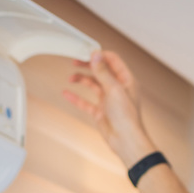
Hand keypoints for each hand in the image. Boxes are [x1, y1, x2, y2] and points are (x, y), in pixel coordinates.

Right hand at [63, 50, 156, 167]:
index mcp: (126, 80)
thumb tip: (96, 55)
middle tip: (74, 61)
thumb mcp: (114, 90)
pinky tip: (67, 93)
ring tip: (71, 77)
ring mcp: (108, 100)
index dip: (99, 55)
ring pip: (93, 85)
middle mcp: (117, 88)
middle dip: (88, 66)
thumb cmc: (127, 117)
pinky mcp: (100, 111)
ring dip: (81, 80)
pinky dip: (76, 97)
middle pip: (101, 71)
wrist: (125, 141)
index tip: (86, 51)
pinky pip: (86, 102)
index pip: (113, 61)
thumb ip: (103, 72)